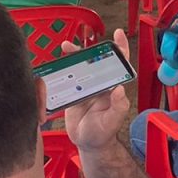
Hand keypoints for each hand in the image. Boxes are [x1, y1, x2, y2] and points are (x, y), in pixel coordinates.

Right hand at [61, 29, 130, 154]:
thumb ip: (118, 107)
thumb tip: (119, 89)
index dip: (120, 47)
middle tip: (77, 42)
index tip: (118, 34)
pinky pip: (68, 77)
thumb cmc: (103, 133)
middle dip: (88, 48)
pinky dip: (62, 69)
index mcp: (112, 87)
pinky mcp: (73, 93)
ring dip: (74, 56)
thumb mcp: (112, 121)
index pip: (119, 63)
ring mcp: (86, 87)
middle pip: (95, 60)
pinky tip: (56, 64)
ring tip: (65, 47)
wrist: (87, 144)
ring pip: (80, 66)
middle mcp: (100, 83)